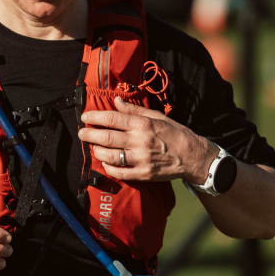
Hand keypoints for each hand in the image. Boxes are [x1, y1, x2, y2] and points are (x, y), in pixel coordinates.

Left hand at [78, 96, 217, 183]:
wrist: (192, 156)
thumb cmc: (174, 133)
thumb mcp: (156, 116)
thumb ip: (134, 110)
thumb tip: (116, 101)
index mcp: (143, 124)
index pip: (112, 119)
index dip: (95, 117)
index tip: (85, 117)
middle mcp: (140, 141)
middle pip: (107, 138)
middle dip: (90, 135)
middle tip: (81, 133)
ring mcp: (141, 159)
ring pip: (110, 156)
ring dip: (97, 151)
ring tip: (93, 147)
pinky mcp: (143, 174)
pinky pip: (120, 172)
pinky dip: (109, 167)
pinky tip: (105, 162)